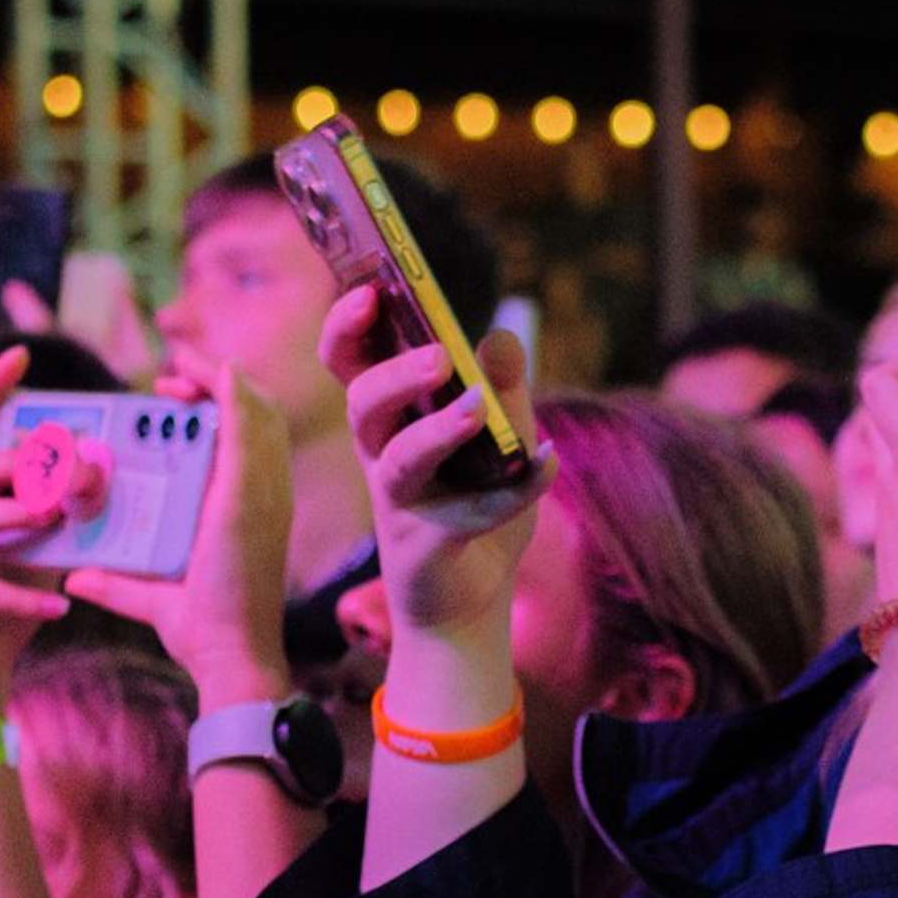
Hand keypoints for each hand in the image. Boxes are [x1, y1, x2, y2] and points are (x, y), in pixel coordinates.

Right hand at [0, 348, 66, 722]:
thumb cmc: (4, 603)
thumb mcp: (40, 547)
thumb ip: (61, 509)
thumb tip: (100, 468)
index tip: (19, 355)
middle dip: (27, 463)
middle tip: (75, 469)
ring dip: (17, 515)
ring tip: (57, 520)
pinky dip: (21, 600)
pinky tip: (59, 607)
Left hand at [69, 359, 292, 698]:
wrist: (229, 658)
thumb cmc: (203, 632)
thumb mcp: (151, 597)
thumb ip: (115, 584)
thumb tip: (75, 580)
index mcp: (251, 509)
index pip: (248, 438)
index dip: (218, 406)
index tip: (170, 400)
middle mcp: (266, 496)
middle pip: (256, 415)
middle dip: (214, 387)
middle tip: (168, 386)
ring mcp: (263, 495)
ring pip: (256, 413)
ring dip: (218, 382)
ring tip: (179, 372)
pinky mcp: (247, 500)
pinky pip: (247, 432)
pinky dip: (236, 396)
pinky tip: (220, 374)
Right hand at [326, 283, 548, 651]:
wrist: (472, 607)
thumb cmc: (477, 513)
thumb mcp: (502, 439)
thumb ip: (502, 391)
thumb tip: (501, 337)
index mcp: (391, 420)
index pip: (351, 363)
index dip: (347, 326)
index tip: (368, 290)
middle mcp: (382, 457)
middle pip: (362, 404)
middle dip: (395, 374)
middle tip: (439, 356)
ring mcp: (398, 505)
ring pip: (400, 460)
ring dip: (440, 430)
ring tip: (476, 408)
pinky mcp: (424, 548)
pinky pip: (467, 515)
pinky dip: (515, 489)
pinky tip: (549, 462)